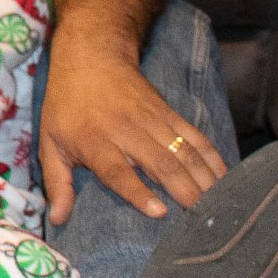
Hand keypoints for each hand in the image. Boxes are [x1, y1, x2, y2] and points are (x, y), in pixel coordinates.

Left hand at [38, 38, 228, 224]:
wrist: (92, 57)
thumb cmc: (67, 106)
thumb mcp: (50, 143)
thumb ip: (56, 183)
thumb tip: (56, 220)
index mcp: (94, 141)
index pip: (118, 171)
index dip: (138, 192)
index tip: (159, 212)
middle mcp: (126, 131)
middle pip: (161, 164)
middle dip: (186, 192)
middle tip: (203, 220)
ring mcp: (152, 120)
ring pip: (185, 152)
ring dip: (205, 179)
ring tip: (221, 206)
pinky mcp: (170, 113)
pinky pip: (196, 138)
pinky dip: (213, 159)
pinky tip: (227, 180)